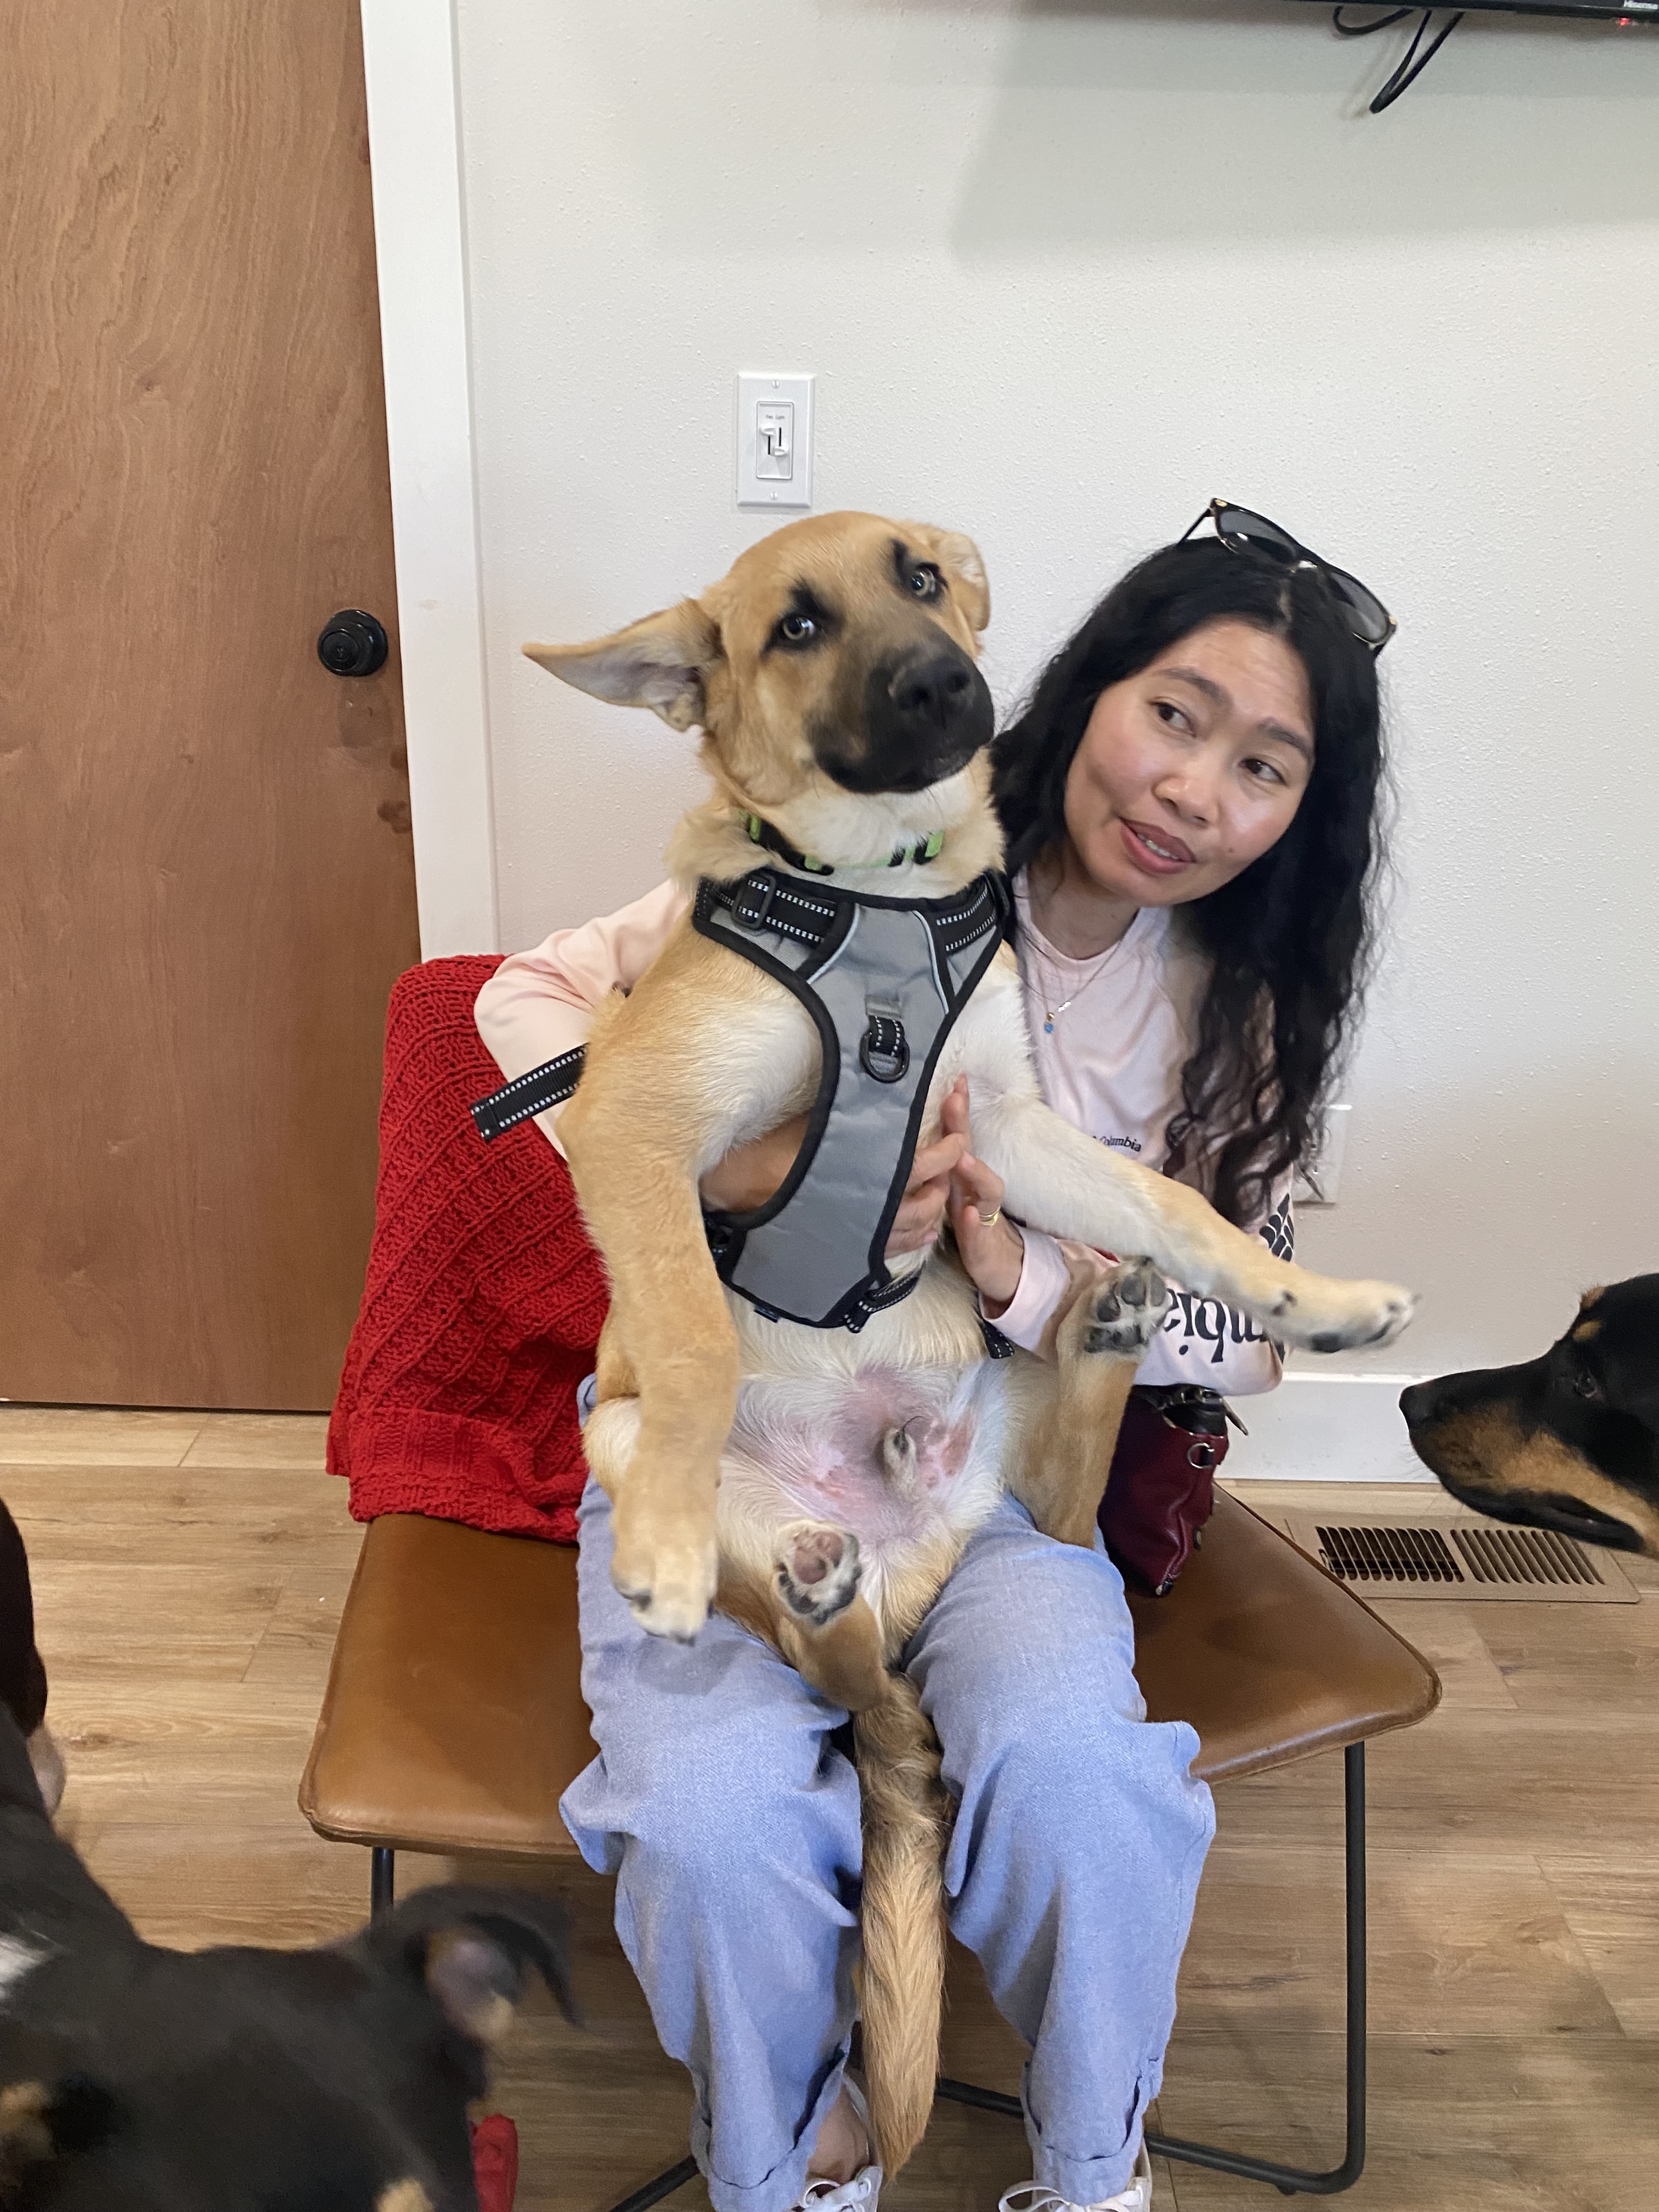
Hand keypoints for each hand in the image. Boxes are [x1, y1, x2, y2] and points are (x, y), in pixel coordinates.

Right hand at [699, 1090, 969, 1265]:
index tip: (957, 1134)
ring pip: (917, 1228)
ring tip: (938, 1190)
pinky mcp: (852, 1251)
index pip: (928, 1164)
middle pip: (930, 1200)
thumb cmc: (774, 1153)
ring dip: (935, 1209)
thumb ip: (853, 1109)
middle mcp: (874, 1210)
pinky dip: (917, 1239)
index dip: (950, 1149)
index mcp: (871, 1174)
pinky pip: (896, 1250)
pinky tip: (924, 1231)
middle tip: (948, 1160)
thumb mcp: (816, 1121)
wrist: (738, 1192)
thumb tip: (875, 1081)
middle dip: (946, 1180)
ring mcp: (865, 1235)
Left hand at [942, 1080, 1024, 1314]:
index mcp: (960, 1180)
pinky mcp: (983, 1247)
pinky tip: (967, 1215)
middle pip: (970, 1154)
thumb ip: (936, 1172)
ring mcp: (983, 1218)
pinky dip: (974, 1224)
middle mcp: (974, 1192)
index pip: (958, 1140)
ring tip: (961, 1157)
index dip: (955, 1112)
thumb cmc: (969, 1229)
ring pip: (987, 1191)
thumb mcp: (948, 1199)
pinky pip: (979, 1234)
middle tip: (954, 1097)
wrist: (1001, 1269)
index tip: (953, 1082)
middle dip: (962, 1125)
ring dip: (974, 1173)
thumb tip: (906, 1143)